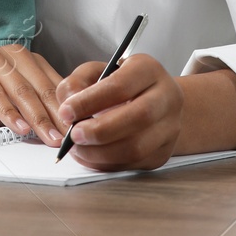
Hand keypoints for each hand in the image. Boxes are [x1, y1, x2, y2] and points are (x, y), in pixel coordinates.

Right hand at [0, 44, 68, 143]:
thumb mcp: (5, 102)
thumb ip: (28, 112)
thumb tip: (56, 133)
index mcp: (27, 61)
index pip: (55, 86)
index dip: (69, 109)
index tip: (80, 131)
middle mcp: (13, 55)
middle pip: (42, 88)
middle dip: (58, 116)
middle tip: (70, 138)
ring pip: (21, 89)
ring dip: (37, 116)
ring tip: (49, 136)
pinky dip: (6, 110)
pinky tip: (18, 126)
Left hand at [54, 53, 184, 170]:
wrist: (154, 103)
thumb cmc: (120, 84)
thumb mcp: (97, 71)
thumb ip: (77, 83)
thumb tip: (68, 109)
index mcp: (148, 70)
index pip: (120, 86)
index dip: (90, 101)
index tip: (66, 112)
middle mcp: (166, 97)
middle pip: (139, 117)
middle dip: (99, 131)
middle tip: (73, 135)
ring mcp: (169, 128)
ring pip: (138, 147)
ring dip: (101, 153)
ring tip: (78, 148)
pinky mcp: (163, 153)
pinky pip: (134, 164)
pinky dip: (107, 164)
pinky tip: (90, 156)